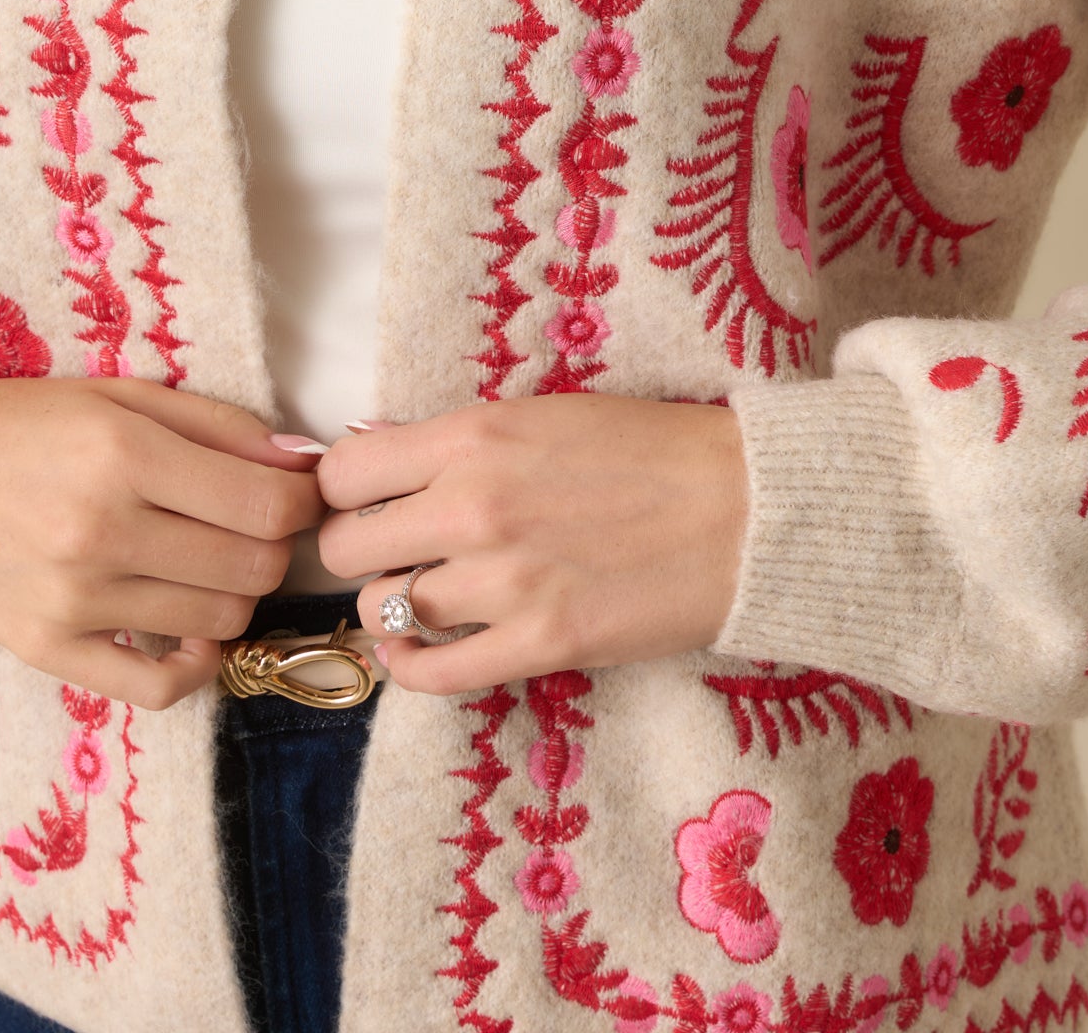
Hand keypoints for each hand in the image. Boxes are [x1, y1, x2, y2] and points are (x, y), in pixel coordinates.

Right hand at [0, 378, 324, 708]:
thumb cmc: (28, 424)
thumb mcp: (124, 397)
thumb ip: (221, 426)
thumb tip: (304, 461)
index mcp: (125, 456)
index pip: (266, 505)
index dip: (305, 501)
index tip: (300, 492)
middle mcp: (100, 532)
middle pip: (253, 568)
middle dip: (275, 545)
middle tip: (253, 524)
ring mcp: (72, 600)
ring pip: (219, 621)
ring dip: (237, 593)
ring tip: (210, 560)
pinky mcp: (46, 649)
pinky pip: (156, 688)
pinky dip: (195, 666)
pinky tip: (192, 631)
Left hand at [315, 394, 747, 693]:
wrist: (745, 509)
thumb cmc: (652, 448)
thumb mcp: (544, 414)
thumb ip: (460, 440)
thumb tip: (374, 453)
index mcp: (473, 436)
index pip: (342, 472)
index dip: (346, 491)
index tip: (371, 501)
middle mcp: (472, 507)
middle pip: (344, 548)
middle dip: (363, 551)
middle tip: (399, 553)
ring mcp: (502, 582)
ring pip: (380, 612)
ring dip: (395, 608)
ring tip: (430, 598)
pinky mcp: (538, 644)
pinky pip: (430, 675)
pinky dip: (414, 668)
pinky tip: (425, 652)